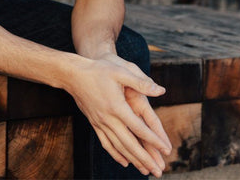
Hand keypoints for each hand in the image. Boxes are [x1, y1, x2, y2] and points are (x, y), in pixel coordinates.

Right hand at [68, 53, 171, 176]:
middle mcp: (108, 118)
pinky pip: (106, 143)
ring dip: (133, 160)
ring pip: (118, 146)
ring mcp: (100, 122)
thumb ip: (140, 82)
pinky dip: (116, 154)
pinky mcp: (94, 123)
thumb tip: (161, 90)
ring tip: (145, 171)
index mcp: (117, 106)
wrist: (73, 74)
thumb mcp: (120, 71)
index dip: (154, 140)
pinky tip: (124, 161)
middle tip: (158, 172)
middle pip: (130, 143)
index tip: (166, 150)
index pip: (139, 128)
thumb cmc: (98, 69)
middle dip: (145, 159)